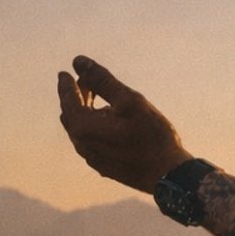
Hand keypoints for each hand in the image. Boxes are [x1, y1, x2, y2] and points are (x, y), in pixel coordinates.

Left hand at [56, 56, 192, 192]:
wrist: (168, 174)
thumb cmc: (152, 136)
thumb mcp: (130, 101)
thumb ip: (102, 81)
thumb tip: (79, 61)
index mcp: (83, 126)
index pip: (68, 99)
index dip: (67, 84)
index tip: (65, 73)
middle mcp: (81, 144)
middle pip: (71, 114)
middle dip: (76, 97)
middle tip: (85, 83)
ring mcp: (92, 157)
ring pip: (80, 130)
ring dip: (85, 113)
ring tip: (97, 102)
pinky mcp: (104, 166)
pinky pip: (90, 142)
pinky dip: (93, 128)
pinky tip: (107, 125)